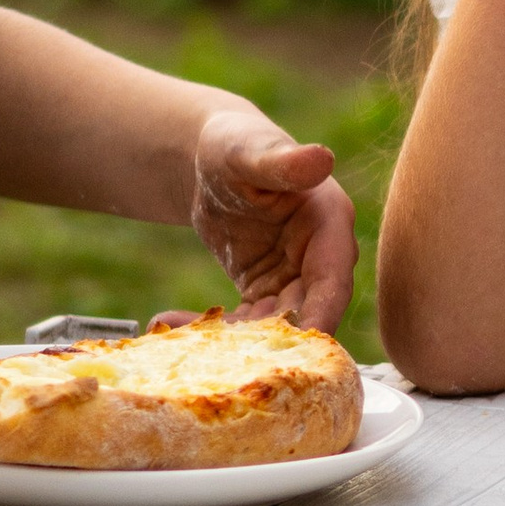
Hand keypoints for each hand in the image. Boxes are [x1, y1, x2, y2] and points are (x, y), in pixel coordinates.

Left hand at [190, 104, 355, 331]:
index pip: (332, 280)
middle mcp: (319, 256)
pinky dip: (215, 329)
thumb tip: (321, 158)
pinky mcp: (266, 291)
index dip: (321, 315)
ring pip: (275, 325)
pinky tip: (172, 322)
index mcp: (328, 223)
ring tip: (186, 340)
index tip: (304, 349)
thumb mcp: (250, 152)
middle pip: (306, 313)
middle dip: (271, 342)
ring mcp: (294, 277)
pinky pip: (246, 321)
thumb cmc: (234, 144)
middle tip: (226, 360)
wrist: (209, 161)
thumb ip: (282, 162)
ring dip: (236, 340)